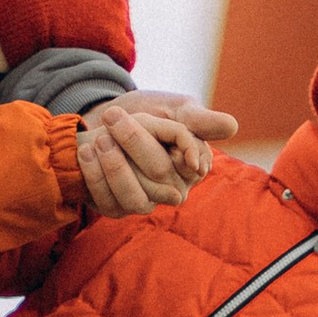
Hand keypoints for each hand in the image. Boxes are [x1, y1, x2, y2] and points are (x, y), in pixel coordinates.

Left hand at [77, 90, 235, 216]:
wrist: (104, 121)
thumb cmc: (146, 113)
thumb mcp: (173, 108)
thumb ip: (198, 119)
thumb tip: (231, 126)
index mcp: (193, 168)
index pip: (191, 164)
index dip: (178, 147)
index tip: (162, 125)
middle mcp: (172, 191)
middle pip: (159, 175)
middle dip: (134, 142)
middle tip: (113, 116)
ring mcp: (145, 202)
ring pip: (135, 198)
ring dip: (114, 166)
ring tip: (99, 138)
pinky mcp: (116, 208)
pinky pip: (108, 203)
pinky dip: (94, 176)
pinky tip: (86, 153)